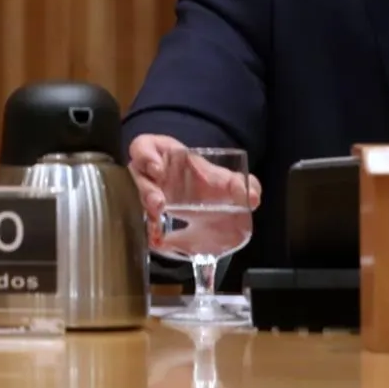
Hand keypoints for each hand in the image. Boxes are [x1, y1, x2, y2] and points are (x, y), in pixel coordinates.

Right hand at [127, 134, 260, 248]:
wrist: (203, 205)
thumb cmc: (205, 182)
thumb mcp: (221, 178)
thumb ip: (239, 183)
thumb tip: (253, 196)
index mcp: (162, 155)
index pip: (142, 148)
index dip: (146, 156)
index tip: (158, 169)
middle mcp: (147, 174)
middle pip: (136, 177)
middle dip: (146, 190)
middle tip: (158, 204)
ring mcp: (145, 196)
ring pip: (135, 200)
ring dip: (146, 212)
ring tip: (157, 221)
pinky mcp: (146, 218)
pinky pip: (141, 224)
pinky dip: (148, 232)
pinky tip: (156, 239)